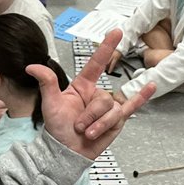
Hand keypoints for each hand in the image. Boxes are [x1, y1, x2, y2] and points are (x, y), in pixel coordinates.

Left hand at [27, 29, 154, 160]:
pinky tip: (151, 86)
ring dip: (98, 125)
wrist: (66, 152)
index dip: (106, 47)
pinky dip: (142, 97)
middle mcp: (97, 95)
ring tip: (87, 133)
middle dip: (90, 116)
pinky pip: (132, 106)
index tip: (116, 32)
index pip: (96, 63)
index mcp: (82, 86)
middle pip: (103, 99)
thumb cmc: (57, 128)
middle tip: (78, 126)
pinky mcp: (117, 120)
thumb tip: (32, 67)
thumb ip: (46, 82)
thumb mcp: (50, 103)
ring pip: (112, 111)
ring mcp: (109, 108)